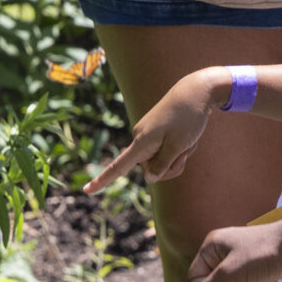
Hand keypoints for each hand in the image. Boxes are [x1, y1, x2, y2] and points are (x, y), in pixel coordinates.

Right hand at [85, 68, 226, 193]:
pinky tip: (189, 136)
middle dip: (172, 167)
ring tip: (189, 141)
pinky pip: (166, 149)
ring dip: (178, 157)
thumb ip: (162, 165)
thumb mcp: (178, 146)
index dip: (103, 180)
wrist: (195, 90)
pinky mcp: (156, 131)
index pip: (119, 166)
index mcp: (142, 142)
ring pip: (161, 160)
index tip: (86, 190)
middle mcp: (141, 137)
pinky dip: (179, 148)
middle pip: (152, 169)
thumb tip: (149, 178)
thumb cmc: (188, 117)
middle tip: (187, 152)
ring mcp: (148, 134)